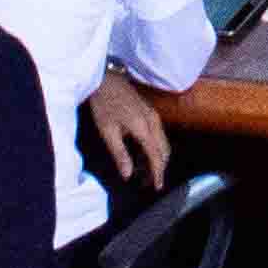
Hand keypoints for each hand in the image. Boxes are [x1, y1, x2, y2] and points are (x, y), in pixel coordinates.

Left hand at [82, 67, 172, 187]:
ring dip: (157, 158)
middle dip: (159, 168)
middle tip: (148, 183)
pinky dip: (154, 148)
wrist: (104, 79)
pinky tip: (141, 154)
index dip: (158, 173)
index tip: (157, 187)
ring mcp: (153, 115)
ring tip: (143, 172)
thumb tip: (128, 175)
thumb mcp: (107, 132)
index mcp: (143, 127)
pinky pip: (158, 134)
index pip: (156, 155)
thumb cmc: (103, 105)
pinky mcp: (149, 112)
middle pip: (164, 150)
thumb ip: (120, 154)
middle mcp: (153, 121)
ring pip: (162, 142)